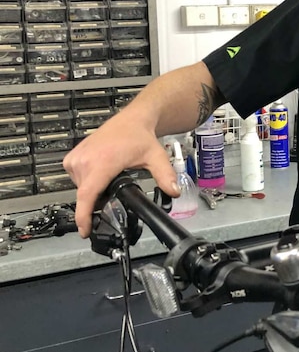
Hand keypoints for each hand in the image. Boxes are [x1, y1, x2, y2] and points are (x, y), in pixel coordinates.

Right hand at [64, 111, 177, 237]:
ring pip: (81, 188)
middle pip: (86, 195)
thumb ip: (165, 176)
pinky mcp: (71, 157)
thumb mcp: (156, 158)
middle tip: (115, 194)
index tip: (84, 231)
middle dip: (98, 202)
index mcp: (102, 163)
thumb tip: (174, 192)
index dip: (83, 216)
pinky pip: (76, 178)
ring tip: (111, 179)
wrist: (131, 120)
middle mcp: (85, 161)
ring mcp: (76, 158)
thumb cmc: (139, 137)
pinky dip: (88, 181)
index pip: (87, 195)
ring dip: (94, 190)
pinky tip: (101, 173)